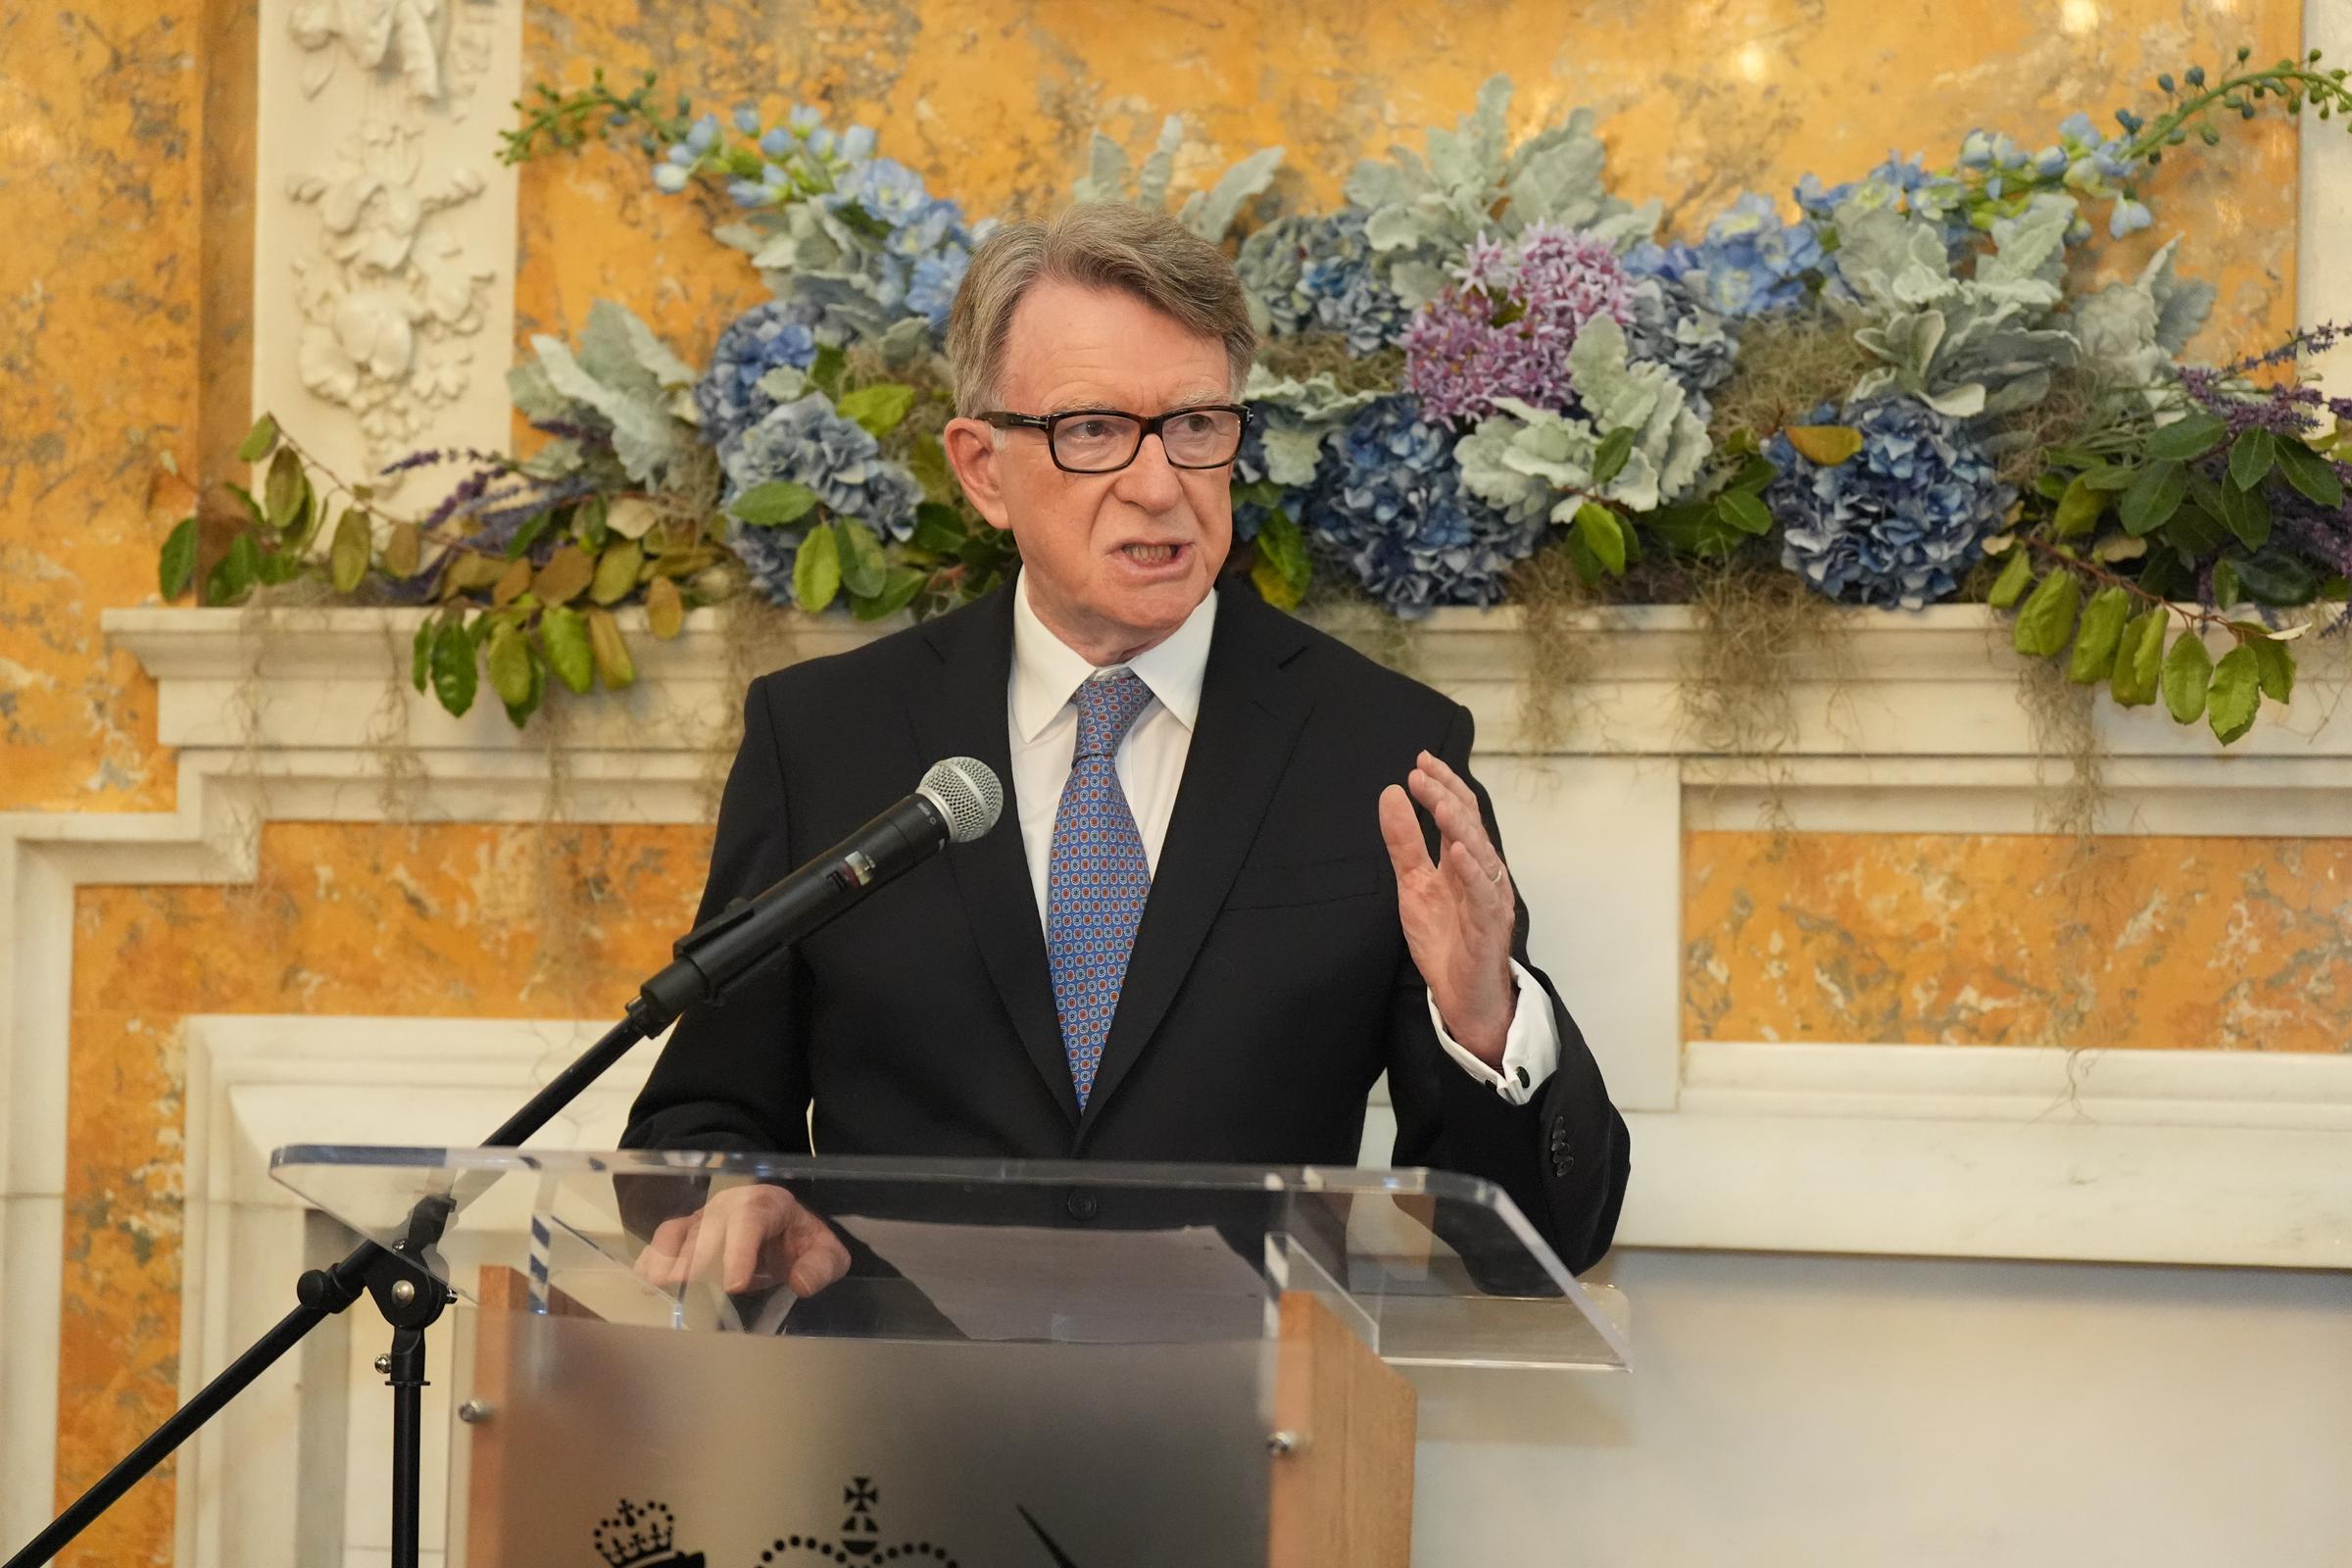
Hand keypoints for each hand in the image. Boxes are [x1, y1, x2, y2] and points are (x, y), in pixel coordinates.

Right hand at [632, 1182, 851, 1296]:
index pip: (751, 1221)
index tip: (734, 1286)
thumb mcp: (827, 1253)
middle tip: (684, 1286)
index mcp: (768, 1204)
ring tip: (655, 1285)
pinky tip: (644, 1283)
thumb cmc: (803, 1242)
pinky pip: (666, 1239)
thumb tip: (801, 1283)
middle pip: (710, 1225)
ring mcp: (707, 1216)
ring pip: (682, 1231)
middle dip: (696, 1255)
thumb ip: (821, 1266)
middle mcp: (731, 1205)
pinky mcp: (689, 1231)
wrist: (788, 1230)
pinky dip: (653, 1259)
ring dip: (667, 1257)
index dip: (740, 1251)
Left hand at [1378, 749, 1516, 1066]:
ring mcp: (1490, 899)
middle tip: (1422, 775)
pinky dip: (1474, 873)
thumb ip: (1404, 842)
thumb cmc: (1445, 939)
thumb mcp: (1413, 884)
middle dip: (1448, 798)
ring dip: (1461, 827)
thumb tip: (1390, 794)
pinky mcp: (1491, 929)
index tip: (1420, 761)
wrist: (1461, 997)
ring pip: (1482, 855)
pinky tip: (1459, 853)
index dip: (1443, 785)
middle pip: (1471, 827)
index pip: (1460, 813)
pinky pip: (1486, 896)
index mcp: (1465, 862)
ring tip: (1441, 803)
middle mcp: (1483, 874)